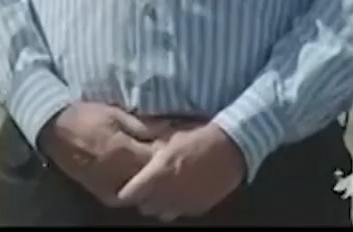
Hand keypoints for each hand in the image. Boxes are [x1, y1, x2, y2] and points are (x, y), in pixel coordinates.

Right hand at [36, 103, 169, 206]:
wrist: (53, 128)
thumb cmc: (85, 116)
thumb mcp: (114, 113)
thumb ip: (140, 126)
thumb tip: (165, 132)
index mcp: (126, 150)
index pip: (159, 159)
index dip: (171, 155)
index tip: (179, 151)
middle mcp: (120, 172)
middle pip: (152, 179)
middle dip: (164, 174)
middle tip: (175, 167)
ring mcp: (110, 184)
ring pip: (139, 192)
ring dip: (151, 187)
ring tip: (159, 179)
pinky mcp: (99, 191)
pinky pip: (122, 198)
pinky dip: (133, 195)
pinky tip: (139, 189)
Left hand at [115, 122, 246, 220]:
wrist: (229, 148)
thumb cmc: (195, 139)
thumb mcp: (167, 141)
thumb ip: (149, 153)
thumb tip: (132, 155)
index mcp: (158, 173)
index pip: (131, 194)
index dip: (125, 192)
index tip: (122, 189)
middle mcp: (170, 192)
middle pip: (145, 207)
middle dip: (141, 200)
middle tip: (142, 190)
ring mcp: (186, 202)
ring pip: (162, 214)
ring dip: (158, 205)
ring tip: (161, 194)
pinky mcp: (200, 207)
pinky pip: (181, 213)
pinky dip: (177, 207)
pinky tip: (179, 195)